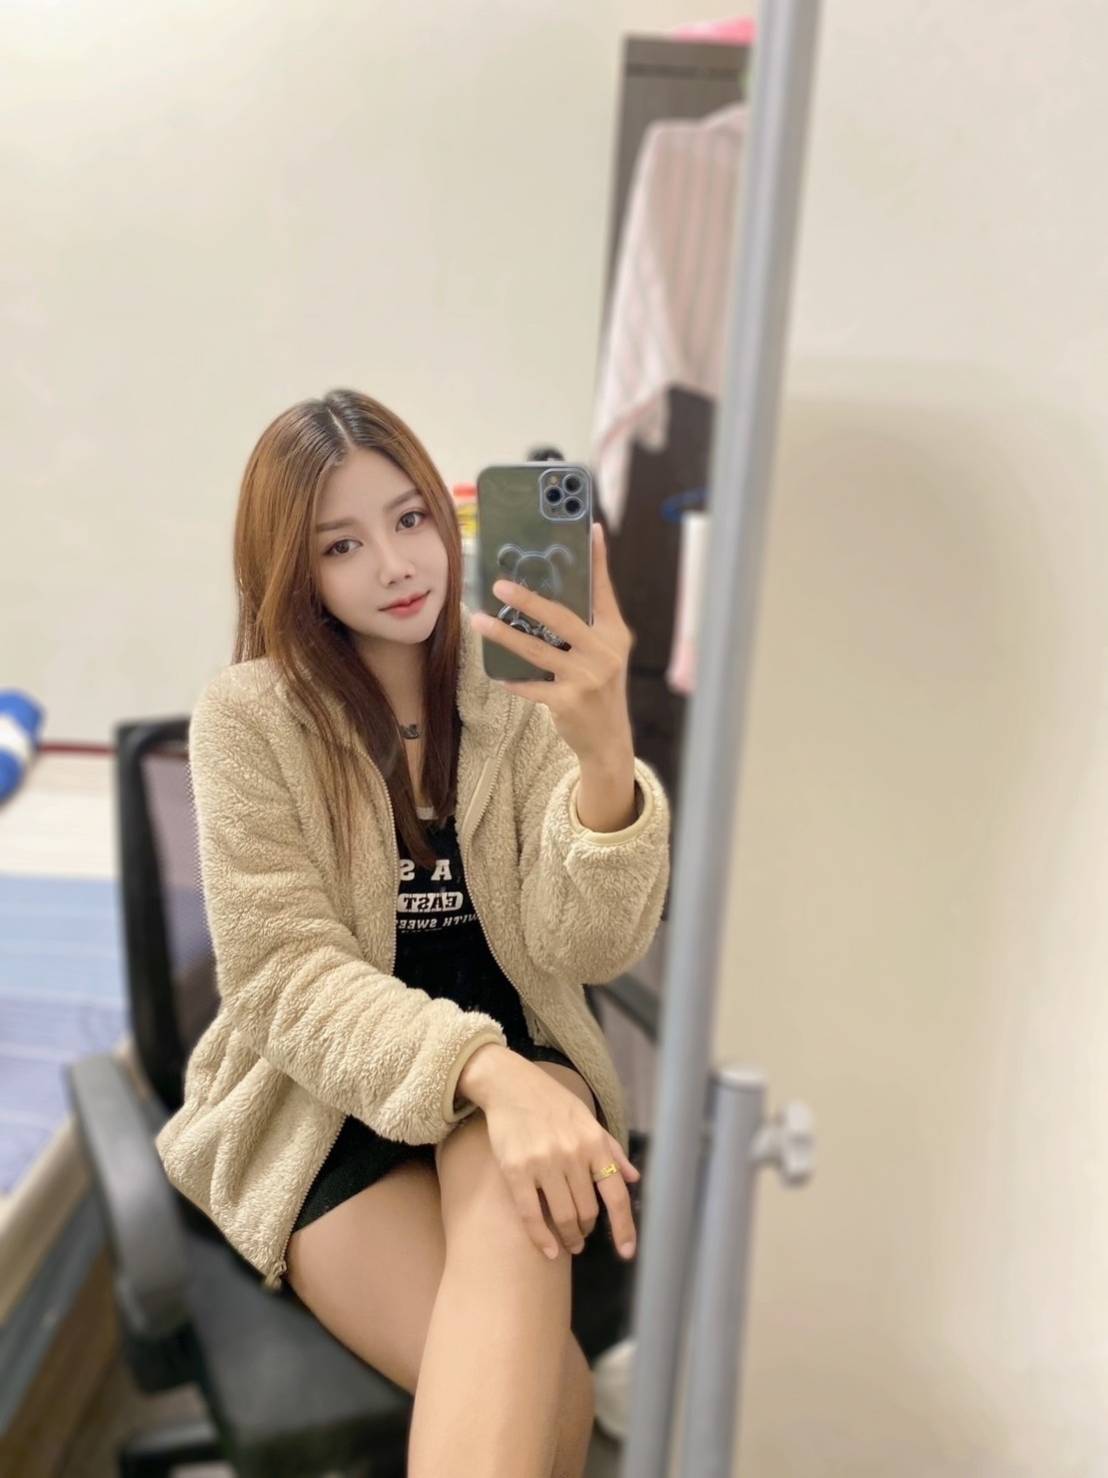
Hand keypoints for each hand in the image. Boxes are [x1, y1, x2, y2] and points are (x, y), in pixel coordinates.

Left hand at [471, 522, 634, 763]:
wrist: (609, 738)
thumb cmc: (600, 687)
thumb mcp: (605, 653)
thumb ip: (589, 623)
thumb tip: (562, 589)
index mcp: (614, 634)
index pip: (604, 591)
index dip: (598, 560)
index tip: (589, 529)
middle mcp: (604, 652)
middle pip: (562, 619)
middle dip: (529, 600)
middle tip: (500, 584)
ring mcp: (587, 678)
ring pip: (538, 651)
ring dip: (505, 635)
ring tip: (480, 620)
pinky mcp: (569, 702)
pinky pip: (532, 686)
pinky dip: (513, 680)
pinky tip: (497, 674)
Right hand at [476, 1052, 640, 1260]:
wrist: (511, 1085)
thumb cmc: (552, 1103)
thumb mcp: (588, 1120)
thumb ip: (611, 1150)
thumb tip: (634, 1179)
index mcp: (594, 1143)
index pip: (615, 1195)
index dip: (624, 1227)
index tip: (627, 1252)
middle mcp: (573, 1154)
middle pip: (588, 1211)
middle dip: (588, 1229)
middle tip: (583, 1234)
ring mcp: (544, 1163)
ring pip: (564, 1216)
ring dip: (570, 1236)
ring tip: (570, 1242)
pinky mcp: (516, 1171)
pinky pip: (531, 1215)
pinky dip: (541, 1239)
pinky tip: (549, 1251)